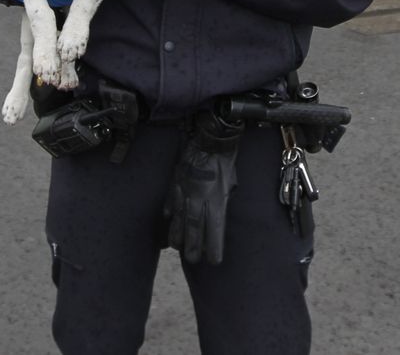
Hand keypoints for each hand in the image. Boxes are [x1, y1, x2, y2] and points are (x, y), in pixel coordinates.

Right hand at [163, 109, 242, 264]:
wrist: (210, 139)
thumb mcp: (231, 184)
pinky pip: (171, 200)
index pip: (215, 229)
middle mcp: (200, 198)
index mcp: (217, 199)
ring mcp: (185, 191)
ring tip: (177, 247)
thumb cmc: (225, 162)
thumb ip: (223, 201)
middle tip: (192, 260)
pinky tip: (169, 222)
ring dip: (178, 234)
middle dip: (194, 246)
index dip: (214, 246)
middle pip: (195, 228)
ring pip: (180, 218)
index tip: (214, 261)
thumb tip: (217, 216)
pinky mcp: (176, 182)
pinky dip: (170, 212)